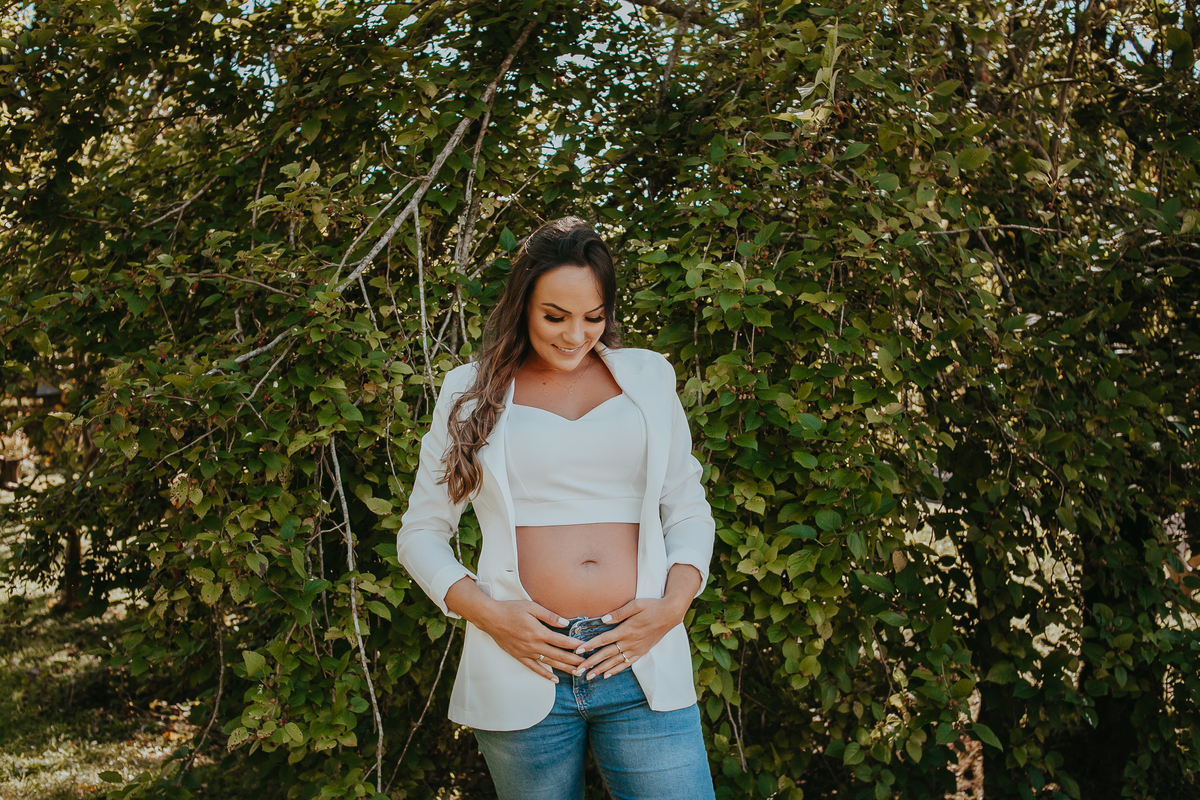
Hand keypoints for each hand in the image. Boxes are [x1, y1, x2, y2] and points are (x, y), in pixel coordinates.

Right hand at [476, 599, 586, 682]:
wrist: (491, 618)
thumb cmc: (511, 609)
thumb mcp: (532, 607)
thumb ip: (550, 616)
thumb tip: (566, 623)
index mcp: (539, 632)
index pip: (562, 641)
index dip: (575, 645)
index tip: (586, 648)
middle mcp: (534, 645)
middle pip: (559, 655)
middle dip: (574, 660)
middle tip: (587, 665)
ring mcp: (527, 652)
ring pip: (549, 663)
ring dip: (564, 668)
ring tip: (577, 673)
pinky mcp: (519, 656)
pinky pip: (534, 668)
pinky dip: (545, 674)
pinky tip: (554, 679)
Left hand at [571, 597, 686, 680]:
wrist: (670, 614)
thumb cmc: (652, 606)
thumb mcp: (635, 605)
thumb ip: (619, 613)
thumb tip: (603, 619)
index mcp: (626, 630)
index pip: (604, 640)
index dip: (590, 645)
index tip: (578, 651)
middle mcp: (630, 642)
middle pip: (607, 654)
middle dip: (591, 662)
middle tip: (578, 670)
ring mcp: (636, 649)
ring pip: (615, 662)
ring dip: (601, 670)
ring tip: (589, 676)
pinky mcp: (641, 652)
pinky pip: (626, 664)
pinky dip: (616, 670)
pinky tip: (607, 675)